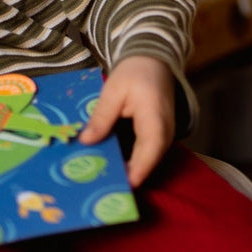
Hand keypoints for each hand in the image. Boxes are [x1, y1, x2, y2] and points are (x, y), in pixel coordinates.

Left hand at [79, 55, 175, 186]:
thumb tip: (86, 142)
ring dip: (129, 172)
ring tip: (102, 182)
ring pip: (149, 161)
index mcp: (154, 118)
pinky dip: (133, 163)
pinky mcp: (160, 135)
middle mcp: (165, 131)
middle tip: (100, 190)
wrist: (154, 60)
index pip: (148, 152)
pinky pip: (148, 154)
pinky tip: (112, 166)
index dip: (135, 172)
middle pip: (149, 162)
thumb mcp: (113, 91)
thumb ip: (102, 117)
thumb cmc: (135, 72)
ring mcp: (165, 134)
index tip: (117, 188)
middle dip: (127, 177)